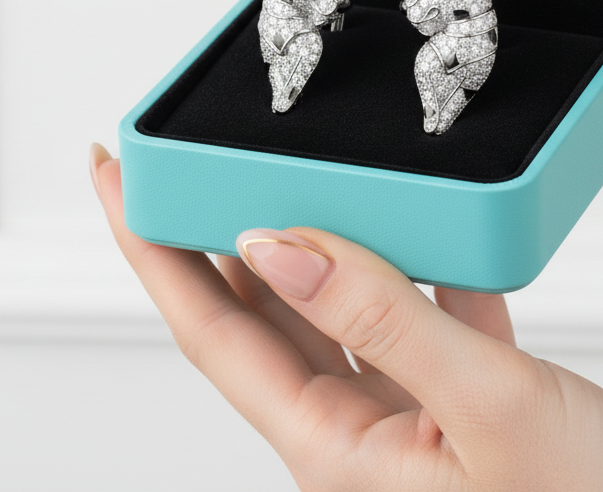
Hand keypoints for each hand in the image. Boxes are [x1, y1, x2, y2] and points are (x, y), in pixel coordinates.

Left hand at [92, 144, 602, 490]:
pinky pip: (408, 310)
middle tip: (180, 158)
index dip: (152, 248)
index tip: (114, 175)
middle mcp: (352, 428)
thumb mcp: (487, 406)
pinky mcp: (452, 393)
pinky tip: (420, 225)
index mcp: (333, 443)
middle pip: (257, 308)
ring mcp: (401, 409)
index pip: (211, 329)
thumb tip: (276, 242)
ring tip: (283, 173)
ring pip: (331, 302)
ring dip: (310, 236)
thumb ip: (381, 317)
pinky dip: (407, 262)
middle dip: (209, 230)